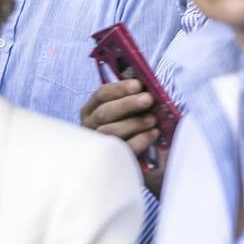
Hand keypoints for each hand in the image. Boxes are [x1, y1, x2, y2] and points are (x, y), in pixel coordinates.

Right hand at [78, 79, 165, 193]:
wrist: (142, 160)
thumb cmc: (134, 127)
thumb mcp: (131, 111)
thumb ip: (135, 97)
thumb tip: (146, 83)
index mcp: (93, 109)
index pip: (102, 95)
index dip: (119, 88)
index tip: (138, 85)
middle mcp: (90, 126)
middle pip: (104, 113)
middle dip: (127, 104)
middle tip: (148, 99)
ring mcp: (97, 143)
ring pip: (110, 131)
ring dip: (133, 123)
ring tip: (153, 119)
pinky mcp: (110, 160)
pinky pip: (122, 149)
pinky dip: (140, 140)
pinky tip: (153, 133)